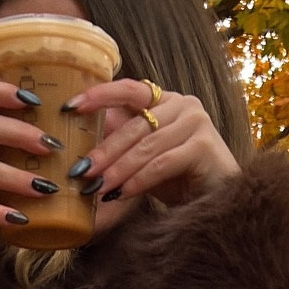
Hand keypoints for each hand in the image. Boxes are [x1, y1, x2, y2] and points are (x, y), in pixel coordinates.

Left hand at [66, 81, 240, 210]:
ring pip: (146, 146)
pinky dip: (138, 180)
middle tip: (80, 169)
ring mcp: (196, 122)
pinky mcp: (204, 146)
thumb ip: (122, 143)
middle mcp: (183, 104)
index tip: (71, 106)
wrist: (217, 199)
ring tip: (96, 187)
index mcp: (166, 101)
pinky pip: (162, 163)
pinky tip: (121, 194)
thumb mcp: (145, 156)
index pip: (129, 89)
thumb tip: (80, 147)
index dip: (99, 95)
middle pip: (135, 125)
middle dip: (105, 150)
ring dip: (118, 169)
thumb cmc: (179, 178)